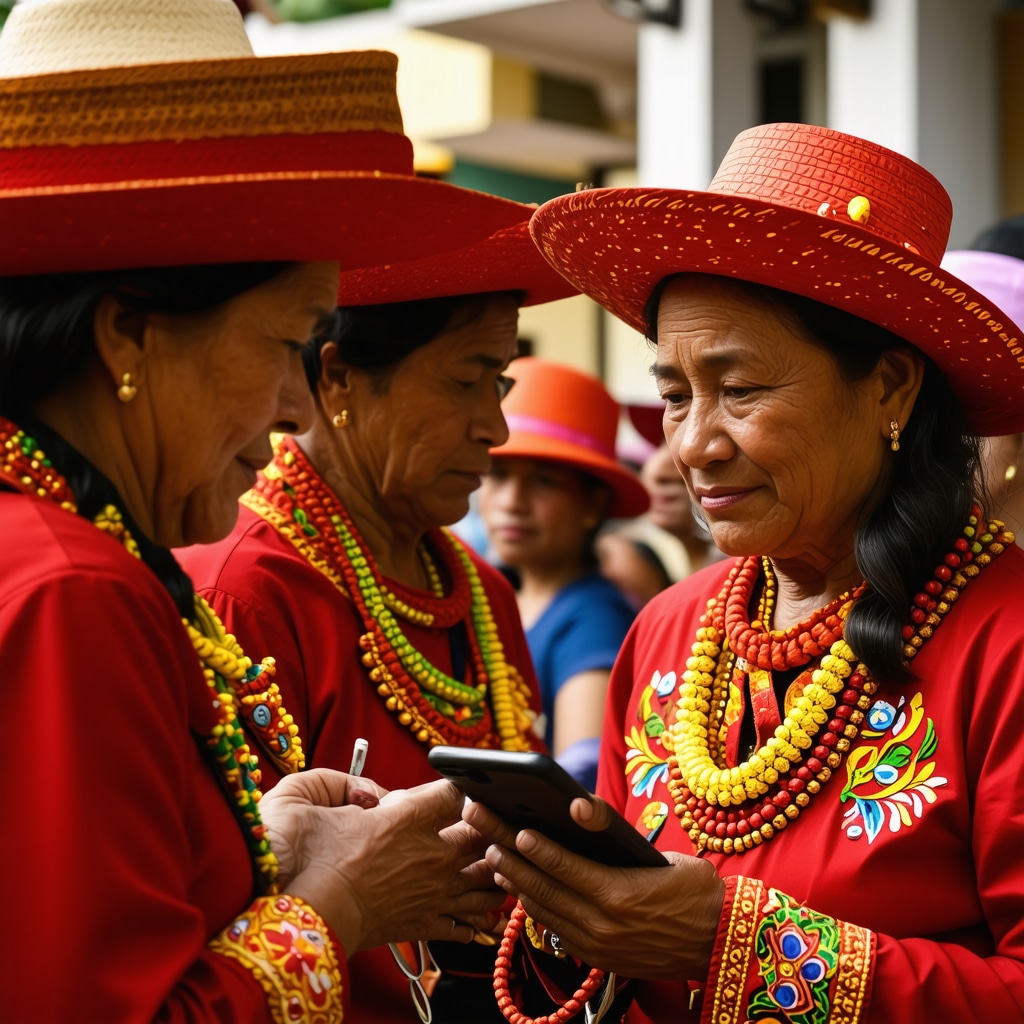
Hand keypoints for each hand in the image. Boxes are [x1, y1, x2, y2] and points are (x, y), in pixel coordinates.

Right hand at [260, 771, 504, 953]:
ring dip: (494, 871)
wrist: (309, 913)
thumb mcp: (322, 802)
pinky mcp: (426, 924)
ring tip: (494, 866)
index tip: (460, 788)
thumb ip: (349, 787)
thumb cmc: (312, 858)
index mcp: (410, 817)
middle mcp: (433, 853)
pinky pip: (466, 923)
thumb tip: (371, 794)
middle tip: (487, 825)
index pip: (456, 792)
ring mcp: (434, 891)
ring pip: (487, 879)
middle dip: (489, 827)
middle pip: (484, 834)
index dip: (462, 786)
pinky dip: (477, 918)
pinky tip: (479, 914)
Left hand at [463, 795, 724, 981]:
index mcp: (619, 896)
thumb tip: (578, 808)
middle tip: (482, 831)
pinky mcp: (599, 959)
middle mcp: (603, 926)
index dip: (534, 849)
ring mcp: (598, 947)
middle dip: (508, 856)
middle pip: (543, 887)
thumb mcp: (662, 857)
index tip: (510, 829)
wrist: (721, 944)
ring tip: (491, 857)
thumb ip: (615, 833)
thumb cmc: (695, 891)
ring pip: (543, 911)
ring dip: (514, 883)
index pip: (564, 868)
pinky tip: (518, 889)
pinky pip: (556, 929)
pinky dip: (534, 907)